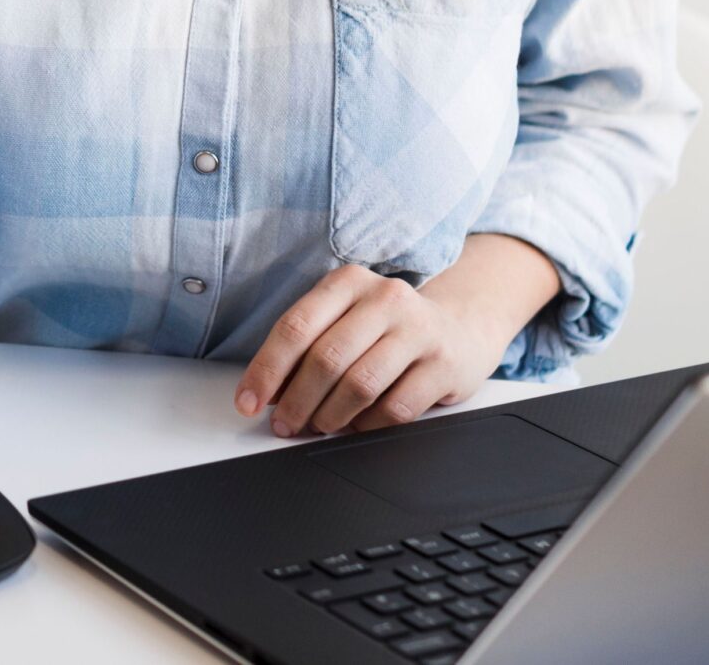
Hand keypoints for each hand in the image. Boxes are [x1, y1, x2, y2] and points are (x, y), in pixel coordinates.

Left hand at [235, 264, 496, 436]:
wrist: (460, 329)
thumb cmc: (386, 330)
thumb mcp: (344, 322)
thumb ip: (307, 348)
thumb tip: (267, 392)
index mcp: (348, 281)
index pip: (295, 327)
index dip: (266, 370)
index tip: (248, 402)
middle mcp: (384, 298)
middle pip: (326, 358)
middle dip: (296, 401)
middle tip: (284, 425)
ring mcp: (418, 330)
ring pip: (359, 384)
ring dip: (330, 416)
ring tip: (318, 427)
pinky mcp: (443, 364)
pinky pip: (395, 408)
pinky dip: (368, 424)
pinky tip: (357, 426)